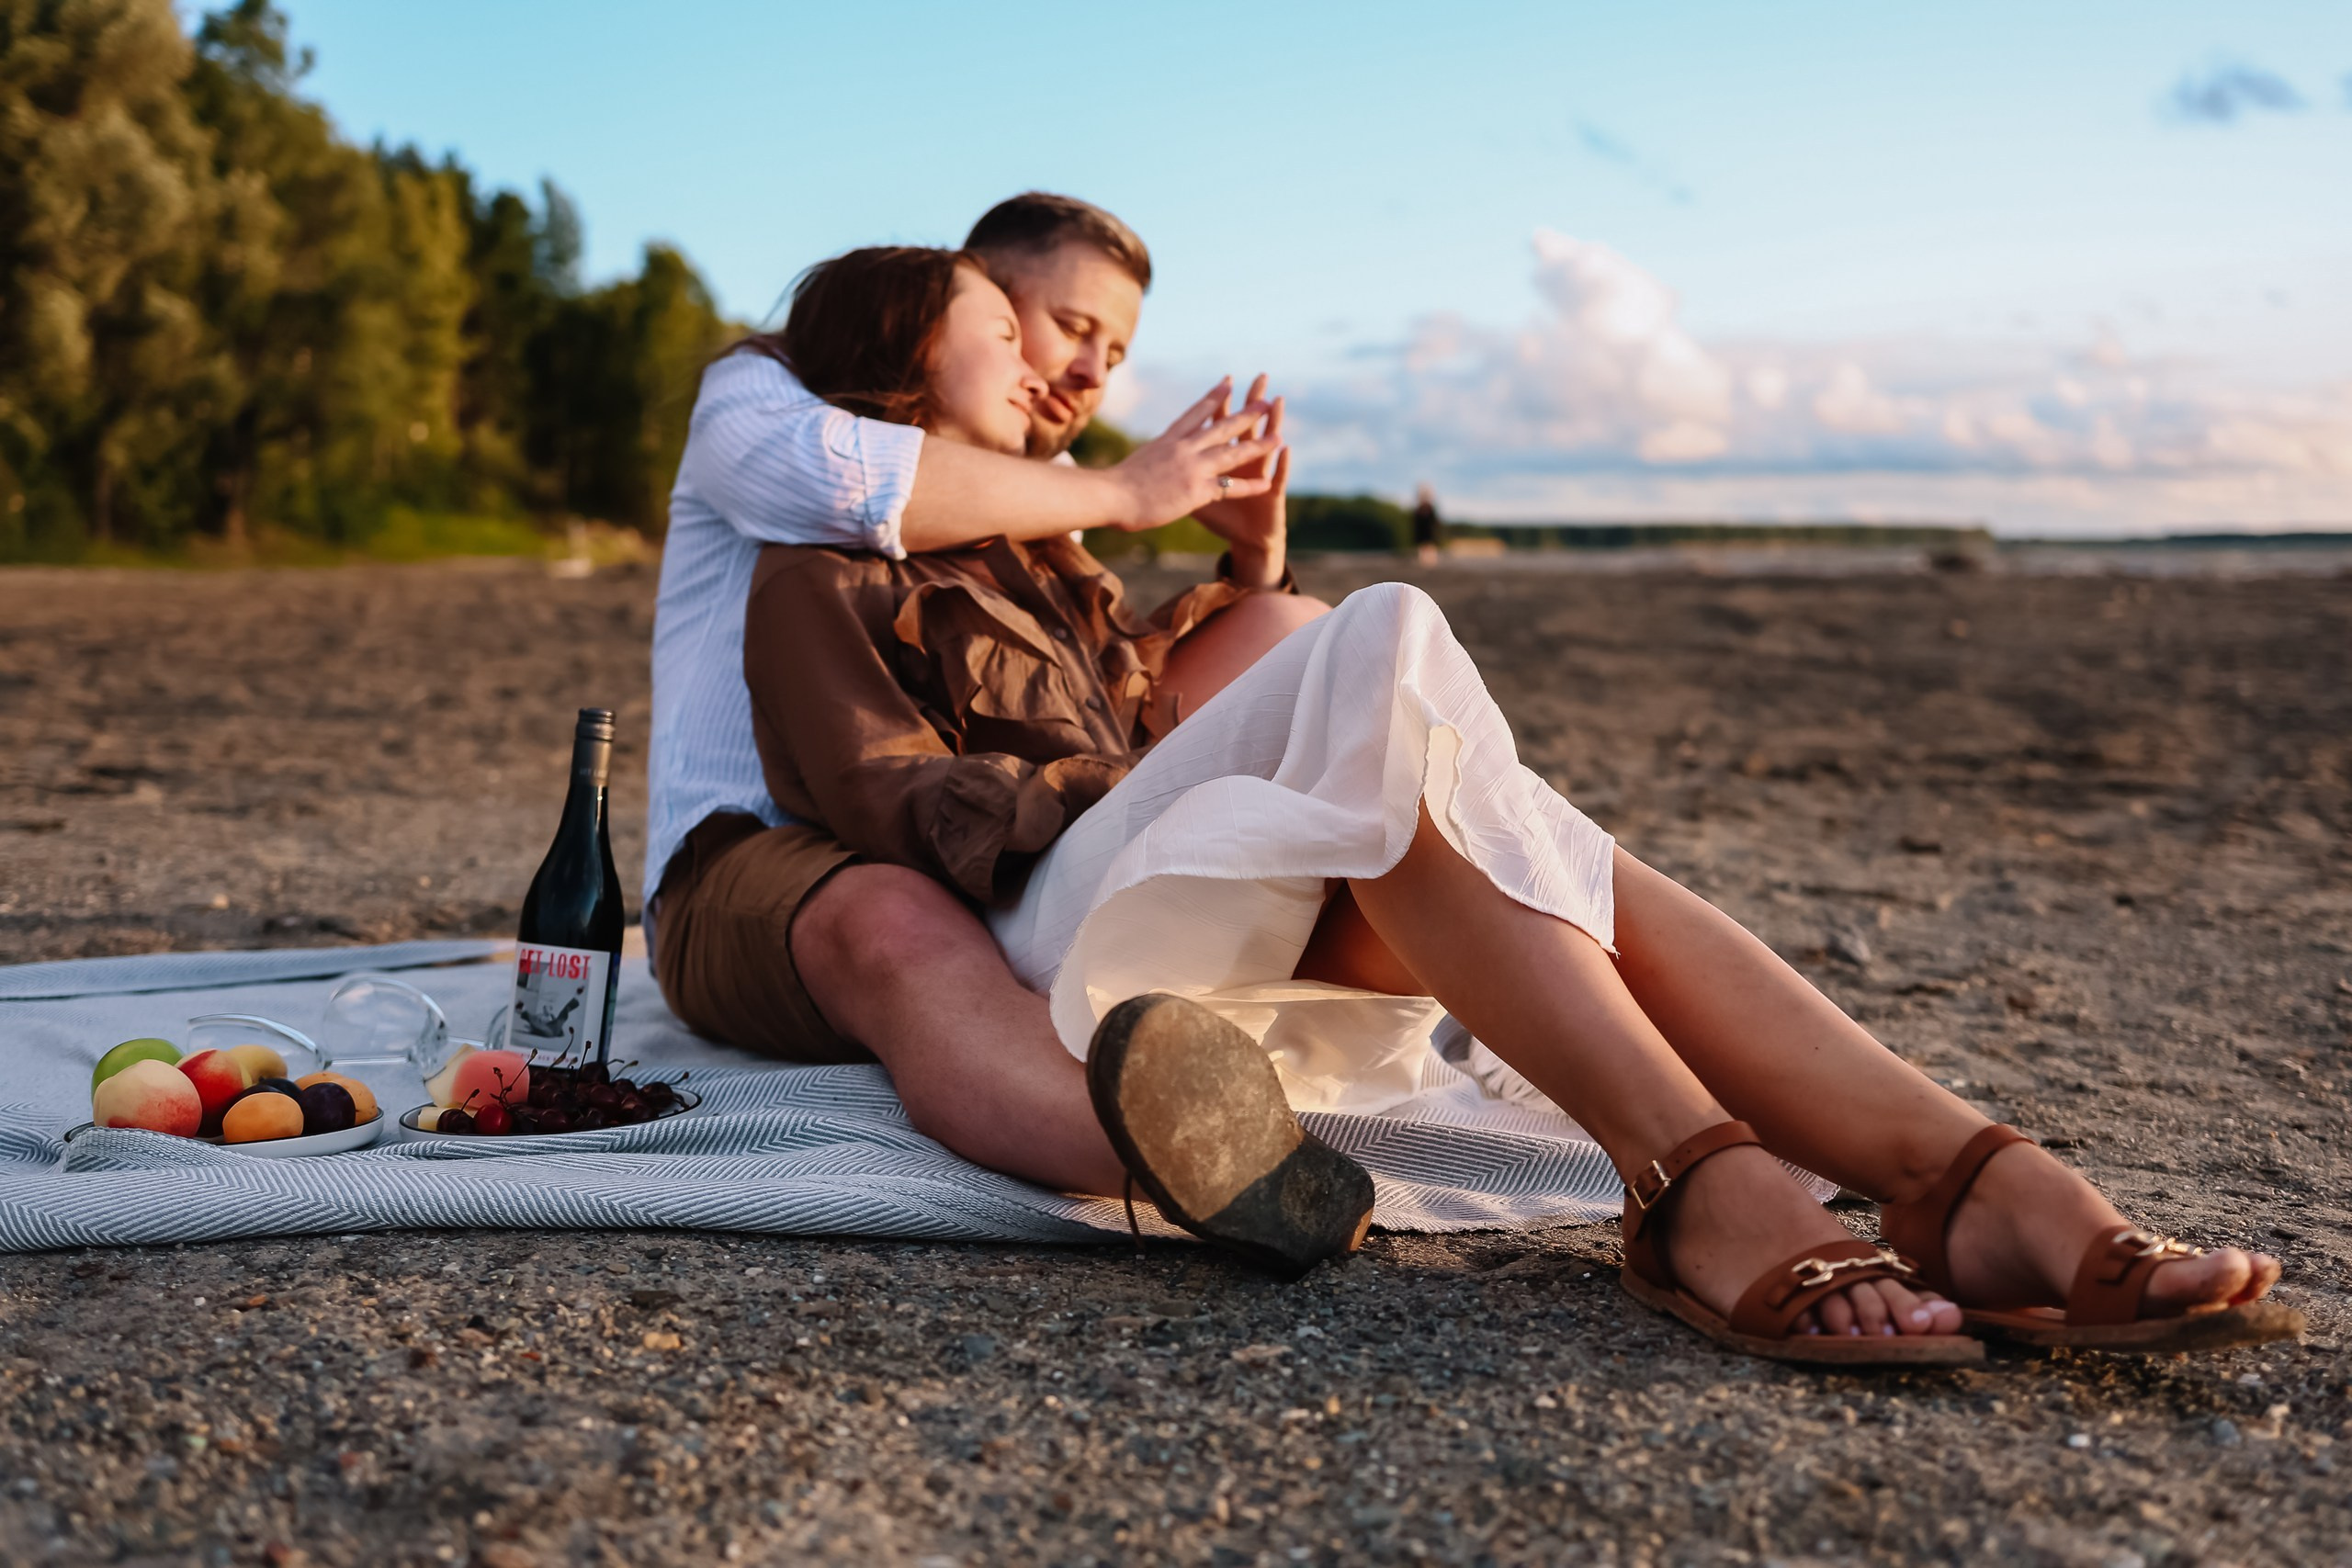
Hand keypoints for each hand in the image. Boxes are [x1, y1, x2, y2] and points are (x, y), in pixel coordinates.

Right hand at [1104, 378, 1283, 531]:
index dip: (1214, 397)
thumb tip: (1148, 458)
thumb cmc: (1111, 485)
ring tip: (1279, 435)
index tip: (1228, 381)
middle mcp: (1183, 448)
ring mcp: (1191, 467)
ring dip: (1258, 444)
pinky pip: (1229, 487)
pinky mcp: (1196, 489)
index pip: (1195, 413)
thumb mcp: (1135, 463)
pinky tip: (1267, 484)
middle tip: (1265, 399)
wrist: (1109, 495)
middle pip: (1221, 426)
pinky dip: (1249, 486)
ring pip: (1232, 452)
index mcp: (1167, 440)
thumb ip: (1150, 459)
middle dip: (1245, 413)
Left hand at [1191, 374, 1289, 587]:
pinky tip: (1286, 449)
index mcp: (1225, 462)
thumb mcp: (1194, 498)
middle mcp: (1246, 464)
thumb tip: (1159, 466)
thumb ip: (1182, 479)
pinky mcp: (1273, 496)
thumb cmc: (1223, 520)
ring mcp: (1262, 477)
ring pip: (1266, 446)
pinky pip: (1278, 479)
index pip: (1221, 428)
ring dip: (1273, 423)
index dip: (1222, 406)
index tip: (1225, 380)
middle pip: (1247, 429)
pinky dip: (1282, 465)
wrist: (1249, 542)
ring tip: (1278, 401)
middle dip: (1252, 403)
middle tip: (1261, 376)